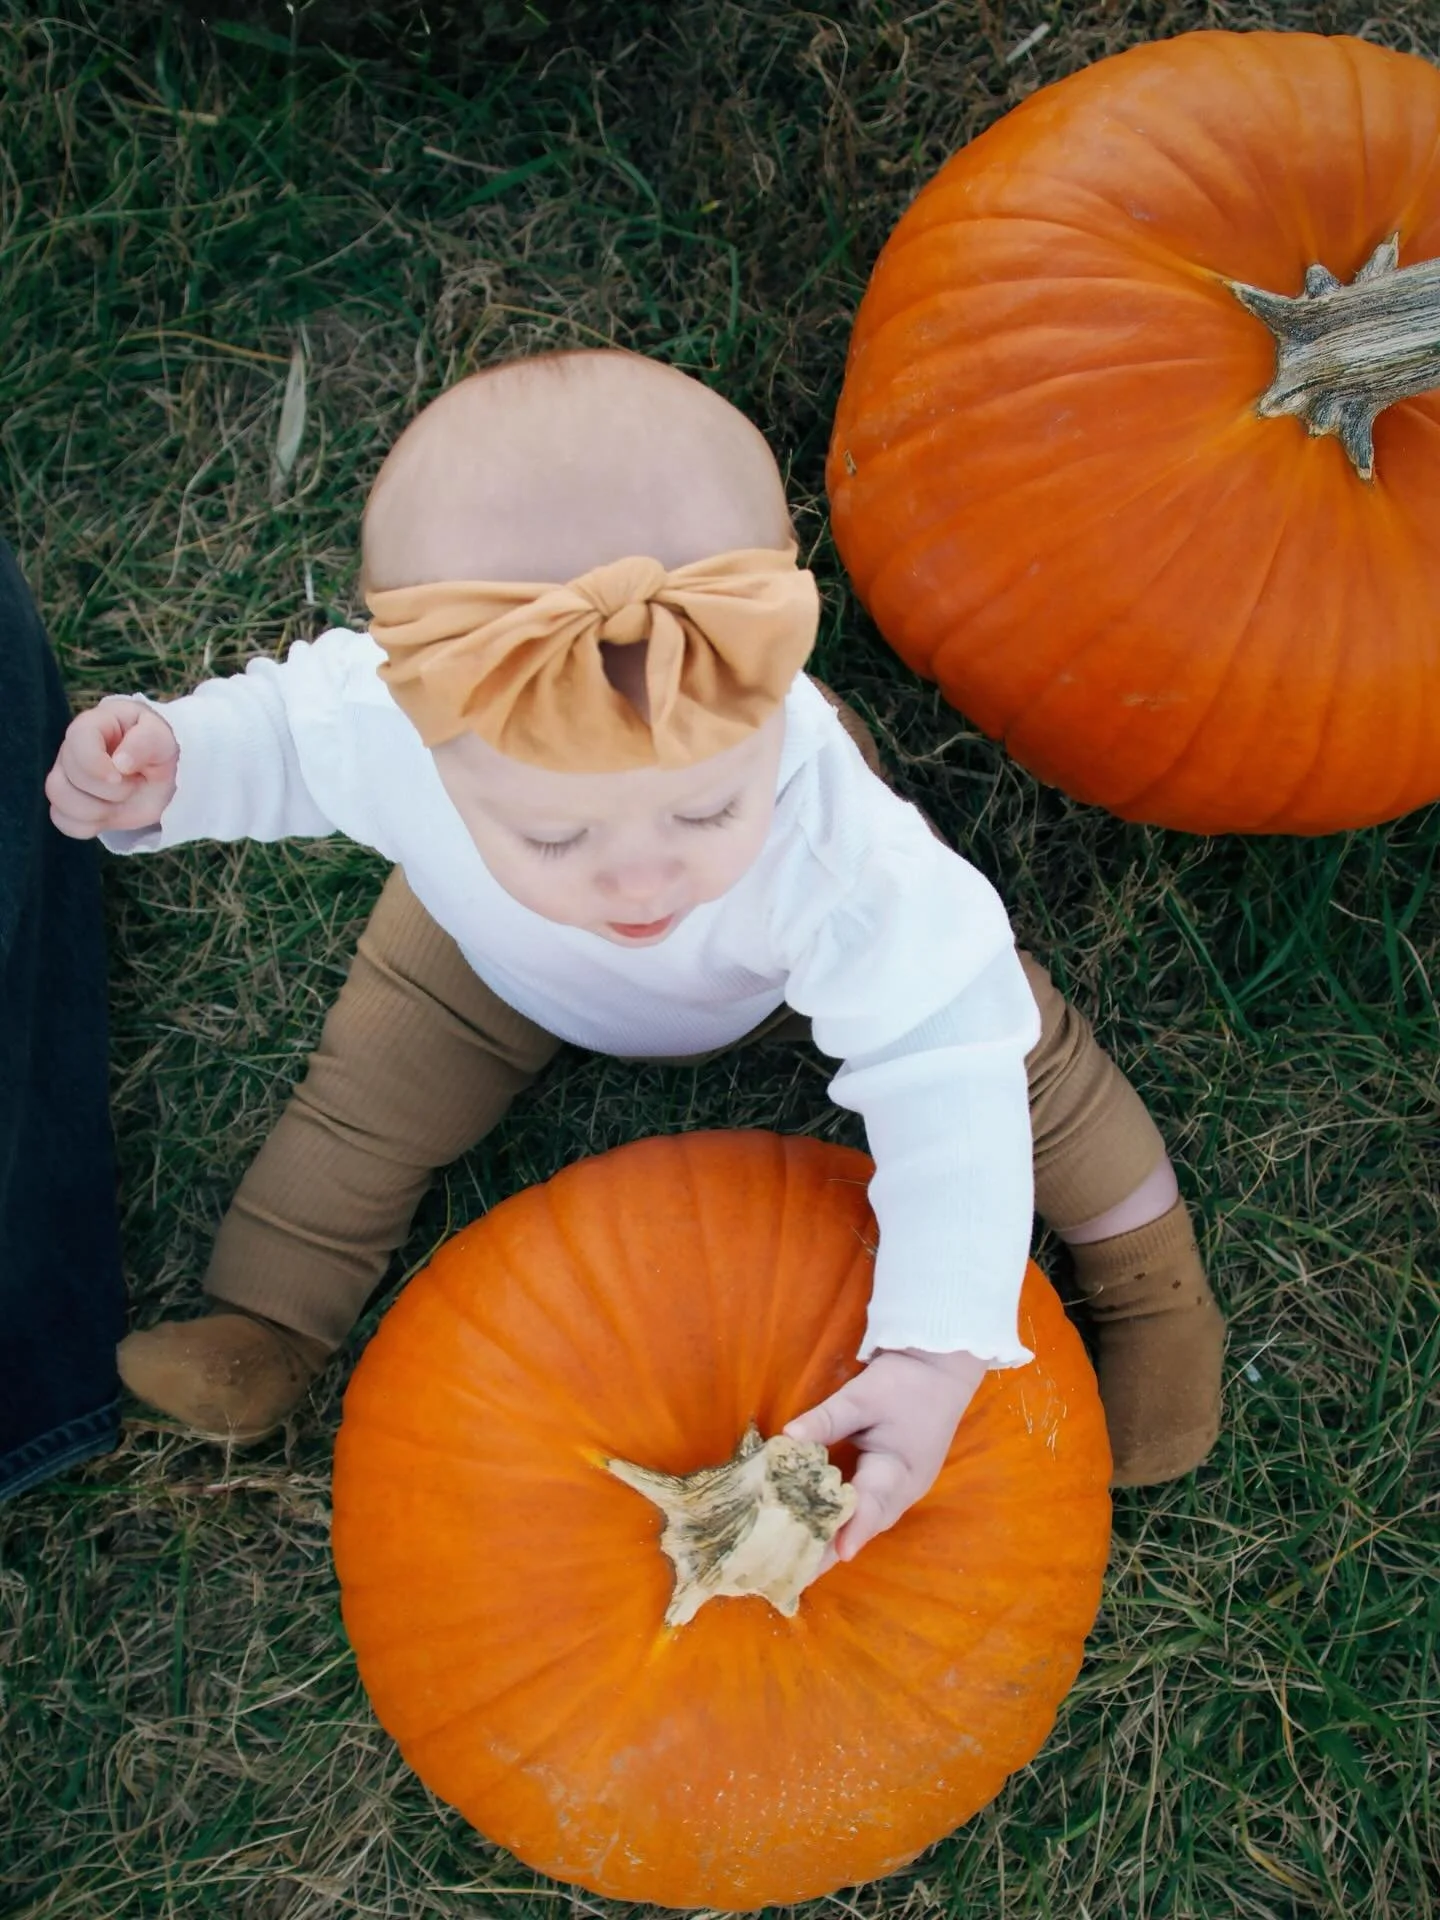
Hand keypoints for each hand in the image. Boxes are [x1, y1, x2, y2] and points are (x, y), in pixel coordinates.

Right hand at [46, 697, 178, 838]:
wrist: (160, 775)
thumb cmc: (158, 749)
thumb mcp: (162, 739)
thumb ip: (146, 742)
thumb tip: (120, 762)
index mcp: (94, 724)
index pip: (76, 738)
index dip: (94, 763)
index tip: (120, 776)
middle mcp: (72, 749)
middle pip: (63, 776)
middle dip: (107, 791)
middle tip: (135, 784)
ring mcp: (66, 777)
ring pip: (59, 799)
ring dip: (96, 810)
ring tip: (122, 801)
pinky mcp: (68, 803)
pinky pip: (63, 820)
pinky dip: (88, 825)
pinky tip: (109, 814)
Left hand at [784, 1347, 987, 1567]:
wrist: (942, 1368)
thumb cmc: (905, 1381)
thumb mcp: (862, 1396)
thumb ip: (825, 1420)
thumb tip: (787, 1438)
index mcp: (900, 1467)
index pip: (872, 1503)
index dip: (853, 1529)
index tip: (839, 1553)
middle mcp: (906, 1487)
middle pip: (868, 1524)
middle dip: (834, 1549)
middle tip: (797, 1572)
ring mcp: (907, 1488)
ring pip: (871, 1521)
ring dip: (840, 1540)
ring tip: (803, 1563)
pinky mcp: (901, 1482)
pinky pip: (873, 1511)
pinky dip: (849, 1523)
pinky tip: (824, 1531)